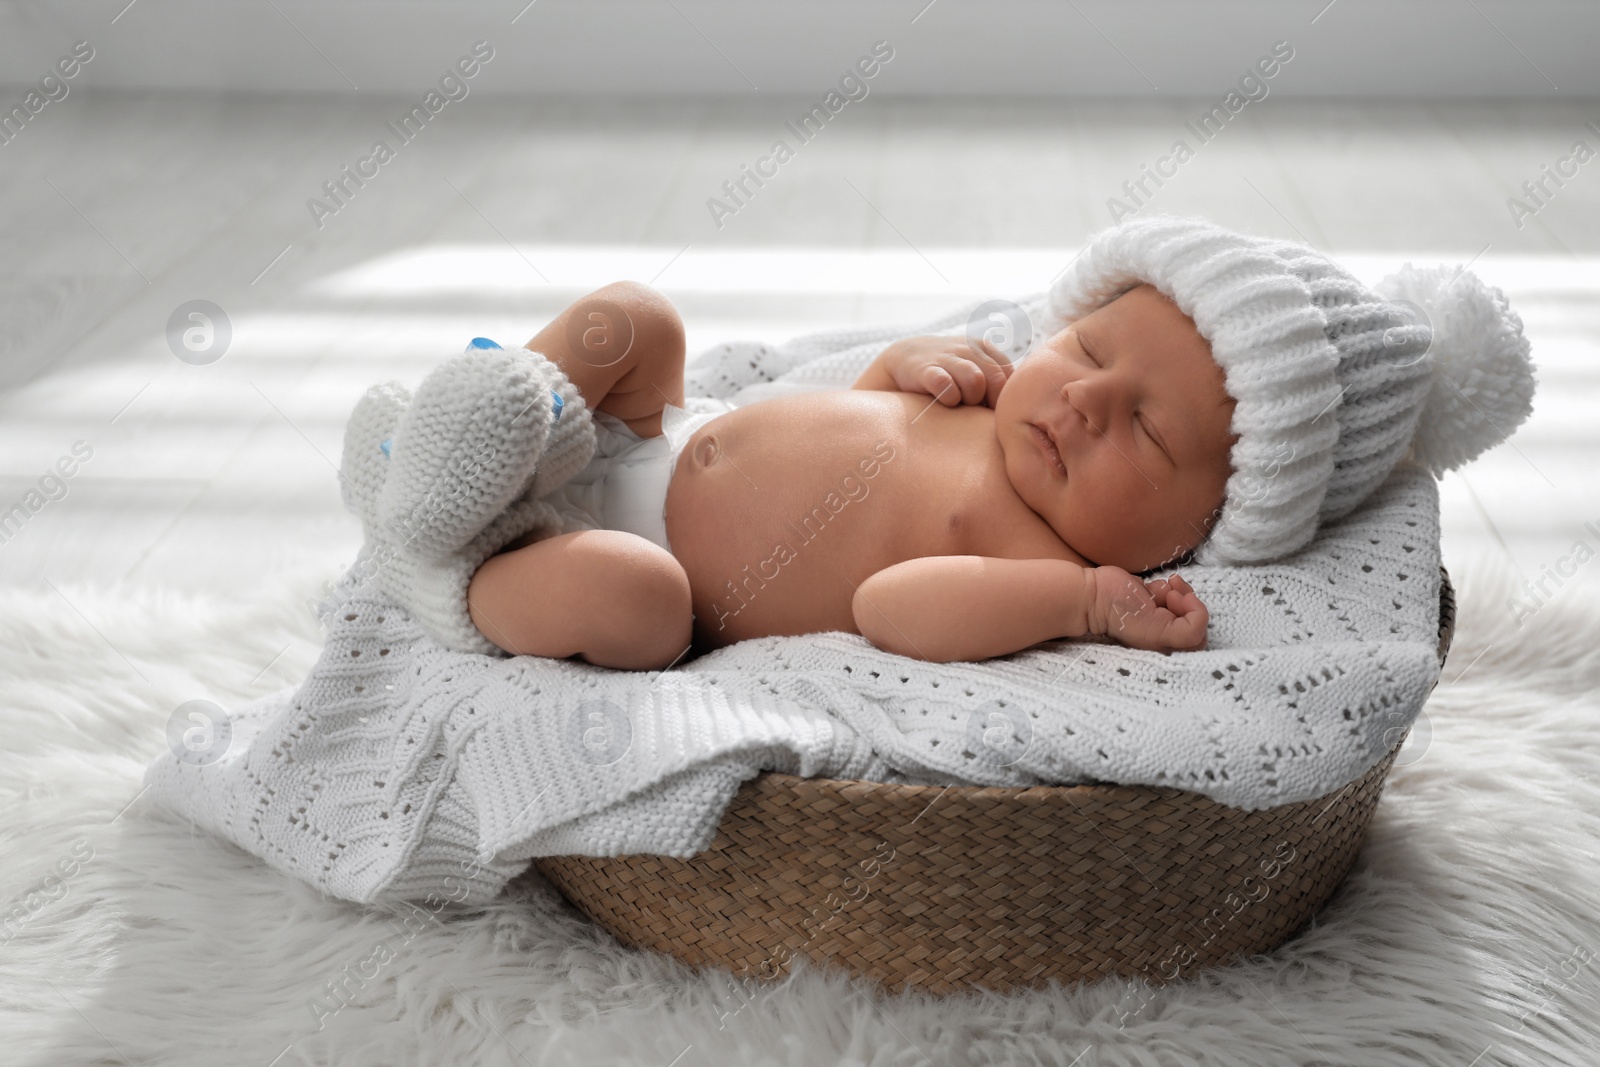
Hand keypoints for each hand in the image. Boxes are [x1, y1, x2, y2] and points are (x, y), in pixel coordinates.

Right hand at [876, 335, 1012, 407]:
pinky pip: (946, 386)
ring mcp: (948, 356)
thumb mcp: (976, 373)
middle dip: (987, 401)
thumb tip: (1020, 412)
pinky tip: (942, 401)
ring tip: (958, 403)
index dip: (1000, 400)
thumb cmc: (949, 376)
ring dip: (969, 399)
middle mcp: (970, 348)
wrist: (905, 360)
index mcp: (988, 350)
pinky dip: (948, 398)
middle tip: (973, 409)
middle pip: (996, 380)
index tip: (987, 409)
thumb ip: (997, 386)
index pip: (1009, 379)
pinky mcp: (926, 368)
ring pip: (975, 381)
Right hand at [1089, 568, 1208, 652]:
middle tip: (1171, 594)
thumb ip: (1191, 631)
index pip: (1200, 636)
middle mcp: (1168, 634)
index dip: (1196, 616)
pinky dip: (1167, 586)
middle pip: (1195, 616)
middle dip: (1186, 600)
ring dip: (1176, 591)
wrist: (1097, 596)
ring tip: (1159, 590)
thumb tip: (1197, 609)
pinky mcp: (1156, 601)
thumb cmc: (1126, 618)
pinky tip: (1151, 588)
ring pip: (1187, 601)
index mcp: (1170, 648)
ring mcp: (1162, 616)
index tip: (1178, 603)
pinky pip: (1174, 591)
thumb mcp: (1161, 634)